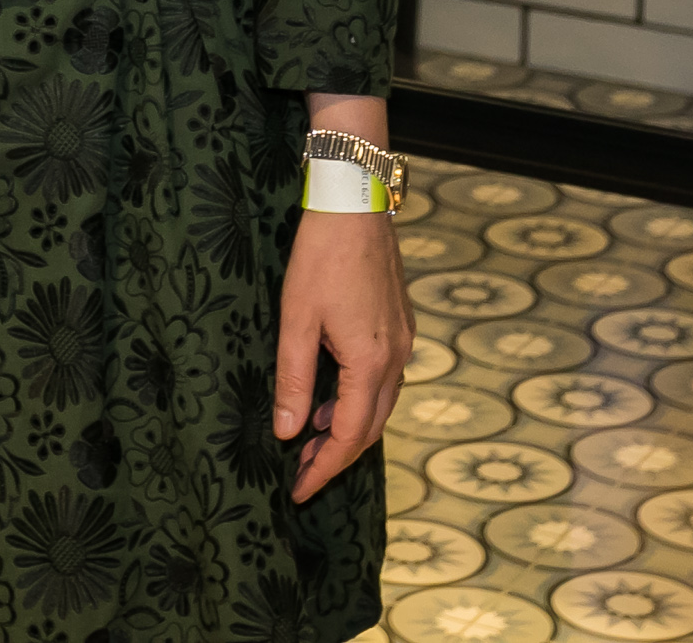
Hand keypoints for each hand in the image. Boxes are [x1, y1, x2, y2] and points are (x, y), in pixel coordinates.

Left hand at [272, 208, 410, 503]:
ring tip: (312, 439)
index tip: (299, 491)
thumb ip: (294, 380)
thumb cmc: (321, 256)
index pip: (350, 435)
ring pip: (381, 402)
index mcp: (372, 362)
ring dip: (349, 425)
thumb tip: (289, 433)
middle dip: (338, 455)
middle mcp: (397, 356)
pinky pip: (385, 377)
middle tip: (303, 474)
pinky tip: (333, 395)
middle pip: (372, 426)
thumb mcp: (296, 320)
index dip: (325, 469)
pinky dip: (360, 398)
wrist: (354, 200)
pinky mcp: (400, 322)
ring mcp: (403, 339)